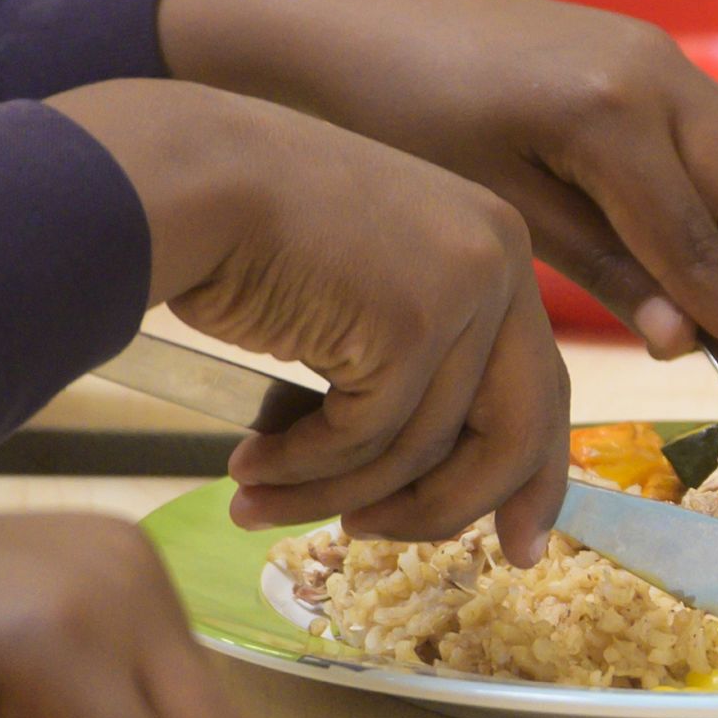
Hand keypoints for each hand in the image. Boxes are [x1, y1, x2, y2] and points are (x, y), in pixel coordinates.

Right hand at [53, 79, 569, 564]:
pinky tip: (250, 470)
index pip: (541, 387)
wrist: (177, 172)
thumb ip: (417, 358)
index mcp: (496, 248)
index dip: (535, 478)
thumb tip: (438, 472)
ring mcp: (461, 293)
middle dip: (447, 509)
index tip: (523, 545)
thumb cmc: (247, 228)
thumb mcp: (364, 284)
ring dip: (336, 494)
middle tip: (374, 541)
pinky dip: (304, 468)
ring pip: (422, 449)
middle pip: (512, 433)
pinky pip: (365, 438)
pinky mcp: (408, 326)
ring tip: (262, 507)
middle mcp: (498, 265)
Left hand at [155, 0, 717, 391]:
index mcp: (609, 115)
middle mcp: (655, 72)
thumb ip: (601, 270)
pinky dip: (717, 188)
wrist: (329, 16)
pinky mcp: (641, 46)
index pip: (703, 246)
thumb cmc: (387, 118)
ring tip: (686, 284)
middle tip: (709, 332)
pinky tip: (660, 228)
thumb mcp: (494, 208)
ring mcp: (655, 51)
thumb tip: (683, 341)